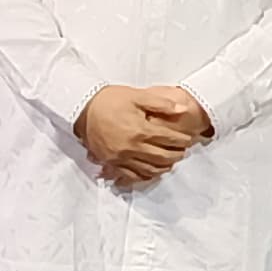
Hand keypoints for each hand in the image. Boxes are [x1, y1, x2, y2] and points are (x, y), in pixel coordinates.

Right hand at [76, 86, 202, 185]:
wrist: (83, 107)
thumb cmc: (109, 100)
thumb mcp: (137, 96)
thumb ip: (161, 103)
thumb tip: (182, 108)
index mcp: (140, 130)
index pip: (169, 139)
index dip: (181, 140)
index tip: (188, 139)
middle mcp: (132, 147)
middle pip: (162, 156)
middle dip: (176, 155)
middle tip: (183, 152)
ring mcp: (121, 157)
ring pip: (149, 169)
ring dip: (163, 167)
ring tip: (171, 162)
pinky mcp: (111, 162)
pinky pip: (131, 175)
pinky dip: (145, 175)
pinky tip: (151, 171)